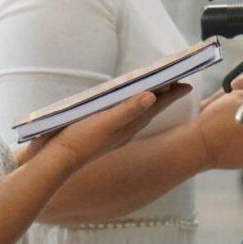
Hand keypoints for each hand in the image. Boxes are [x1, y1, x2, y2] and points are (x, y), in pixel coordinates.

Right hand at [46, 83, 191, 169]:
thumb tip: (152, 96)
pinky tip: (120, 104)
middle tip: (176, 82)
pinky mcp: (97, 132)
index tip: (188, 83)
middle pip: (148, 109)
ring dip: (146, 101)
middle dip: (163, 96)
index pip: (155, 107)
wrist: (54, 161)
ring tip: (155, 90)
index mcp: (127, 126)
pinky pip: (120, 117)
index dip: (171, 95)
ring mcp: (110, 132)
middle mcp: (122, 130)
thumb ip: (128, 110)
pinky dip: (126, 107)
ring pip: (135, 114)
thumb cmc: (79, 141)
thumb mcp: (104, 123)